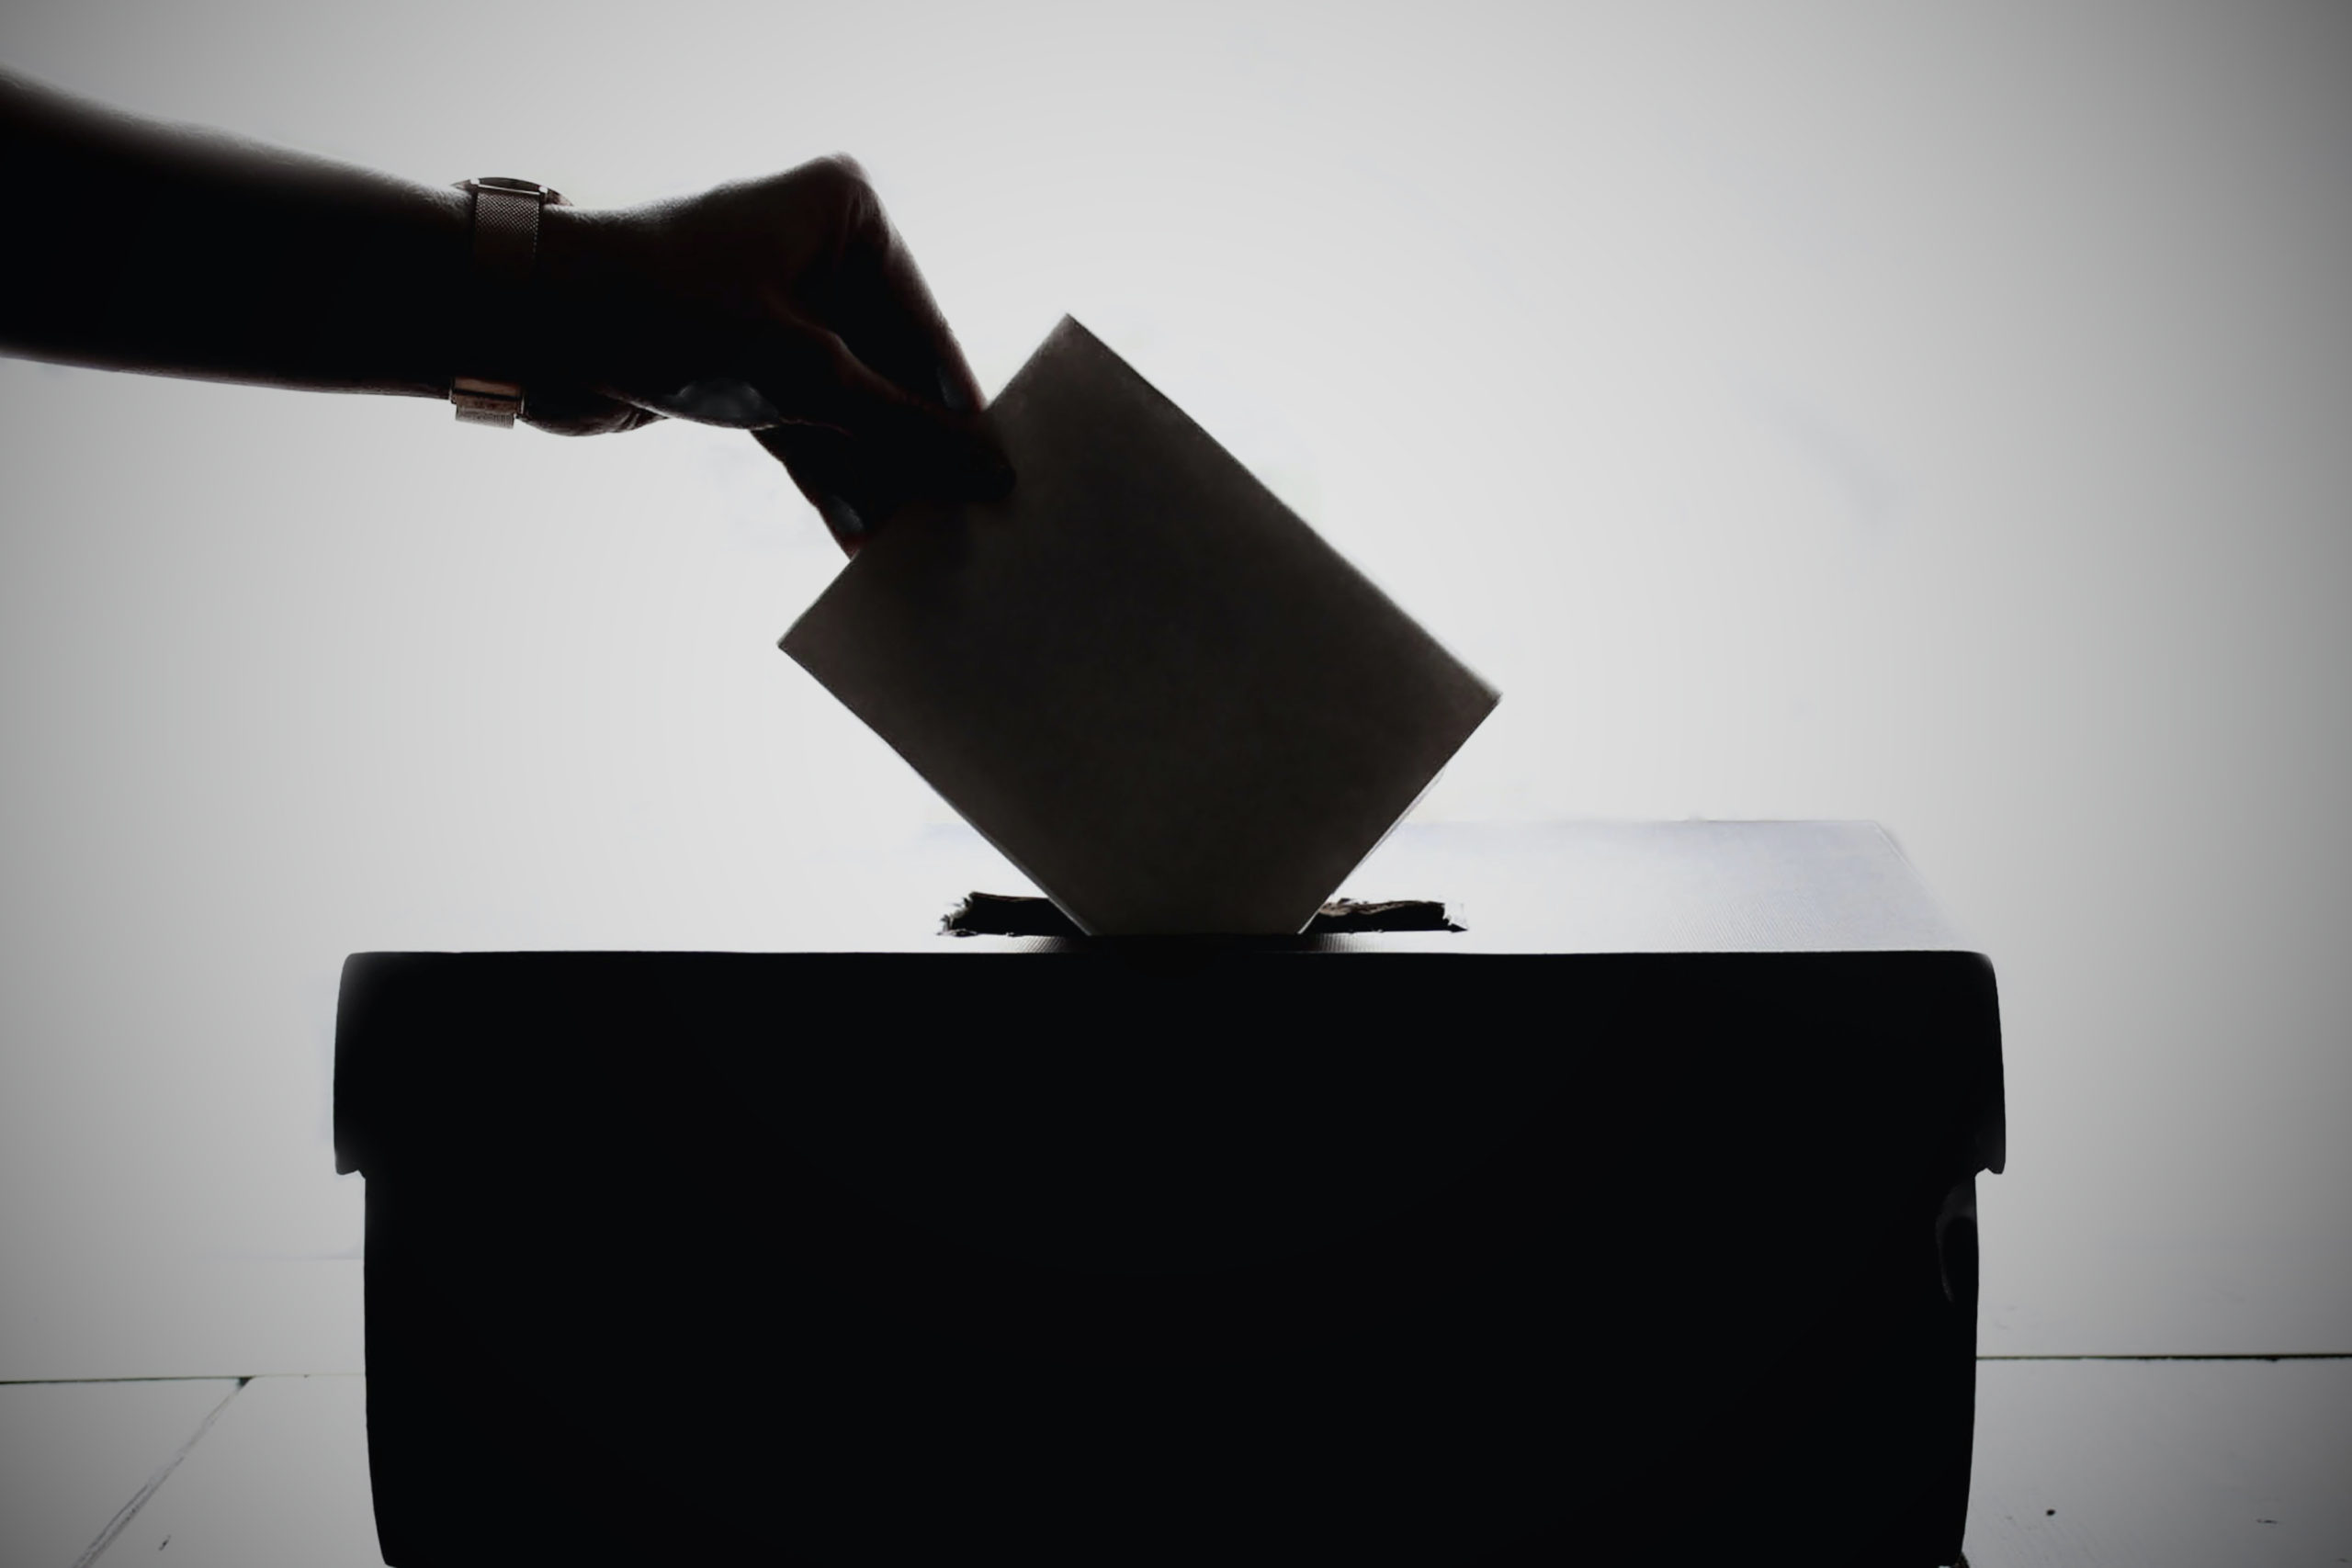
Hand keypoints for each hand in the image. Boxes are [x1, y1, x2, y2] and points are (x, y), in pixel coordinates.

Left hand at [529, 156, 1010, 552]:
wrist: (533, 327)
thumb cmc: (670, 314)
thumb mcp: (806, 379)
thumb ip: (903, 429)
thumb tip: (990, 472)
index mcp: (846, 215)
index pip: (927, 327)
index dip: (959, 412)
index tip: (1001, 480)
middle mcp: (817, 253)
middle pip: (892, 372)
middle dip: (915, 454)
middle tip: (962, 525)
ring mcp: (779, 312)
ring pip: (850, 407)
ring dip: (874, 477)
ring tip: (916, 547)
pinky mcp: (742, 364)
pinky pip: (806, 427)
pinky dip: (828, 477)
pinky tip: (860, 539)